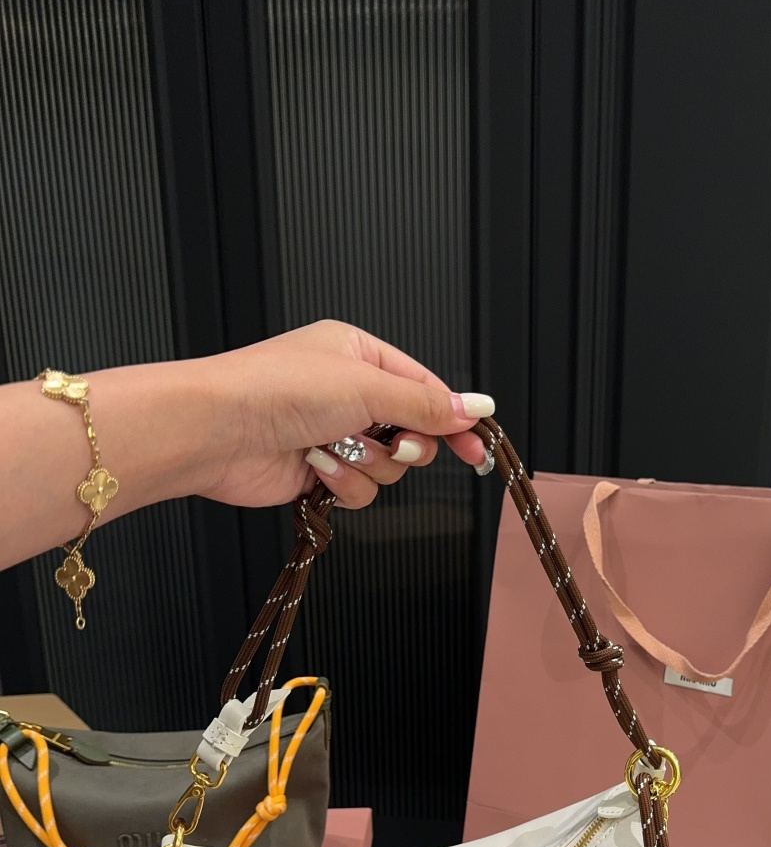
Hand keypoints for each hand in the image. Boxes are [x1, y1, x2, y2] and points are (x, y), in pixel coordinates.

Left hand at [197, 321, 491, 509]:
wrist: (217, 431)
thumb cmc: (275, 390)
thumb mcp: (368, 387)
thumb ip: (427, 404)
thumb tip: (476, 407)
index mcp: (360, 355)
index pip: (426, 390)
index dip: (453, 421)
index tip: (476, 447)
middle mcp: (347, 393)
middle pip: (411, 434)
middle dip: (403, 447)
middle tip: (393, 444)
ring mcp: (333, 434)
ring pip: (387, 469)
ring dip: (367, 466)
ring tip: (336, 450)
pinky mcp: (318, 472)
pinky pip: (358, 491)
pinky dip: (342, 483)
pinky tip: (317, 467)